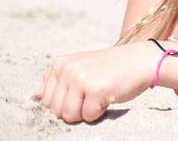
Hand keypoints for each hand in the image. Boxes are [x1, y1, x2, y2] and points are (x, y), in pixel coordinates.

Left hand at [35, 42, 154, 122]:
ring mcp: (81, 78)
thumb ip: (58, 82)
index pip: (46, 101)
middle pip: (56, 111)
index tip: (80, 92)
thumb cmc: (110, 68)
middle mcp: (68, 69)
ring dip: (86, 112)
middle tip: (91, 94)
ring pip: (69, 116)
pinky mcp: (96, 90)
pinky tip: (108, 95)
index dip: (65, 103)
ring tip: (99, 95)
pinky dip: (99, 112)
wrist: (140, 60)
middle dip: (74, 109)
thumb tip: (37, 98)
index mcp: (60, 63)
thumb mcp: (80, 68)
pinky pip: (88, 116)